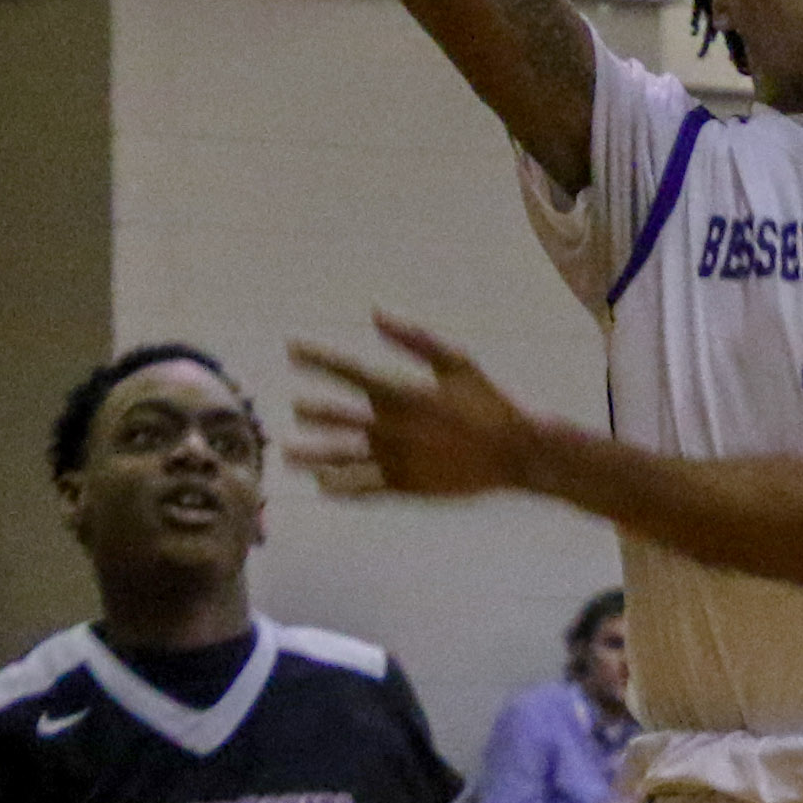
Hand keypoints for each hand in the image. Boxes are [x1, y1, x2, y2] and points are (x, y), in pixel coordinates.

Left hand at [287, 312, 537, 496]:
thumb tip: (376, 314)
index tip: (293, 349)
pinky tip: (323, 484)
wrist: (514, 453)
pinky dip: (339, 486)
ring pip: (340, 457)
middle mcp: (393, 428)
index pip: (348, 373)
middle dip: (311, 410)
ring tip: (288, 454)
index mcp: (404, 393)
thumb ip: (414, 339)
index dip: (317, 359)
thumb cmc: (487, 403)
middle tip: (294, 407)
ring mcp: (396, 460)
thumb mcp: (457, 362)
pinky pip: (362, 488)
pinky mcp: (404, 487)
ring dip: (311, 455)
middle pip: (337, 418)